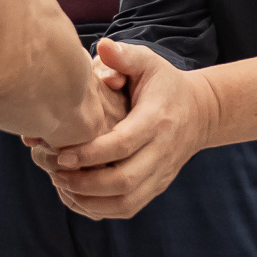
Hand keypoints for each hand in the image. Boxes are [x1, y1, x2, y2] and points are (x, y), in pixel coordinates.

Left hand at [27, 39, 211, 219]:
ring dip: (91, 201)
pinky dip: (101, 209)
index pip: (124, 143)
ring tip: (63, 187)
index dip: (91, 153)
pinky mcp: (157, 186)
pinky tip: (78, 198)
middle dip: (86, 182)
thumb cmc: (163, 83)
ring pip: (127, 201)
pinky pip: (129, 208)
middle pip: (125, 180)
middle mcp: (162, 150)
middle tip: (56, 174)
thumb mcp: (149, 62)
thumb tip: (102, 47)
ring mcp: (161, 173)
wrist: (200, 112)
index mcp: (156, 119)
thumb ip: (125, 56)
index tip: (62, 155)